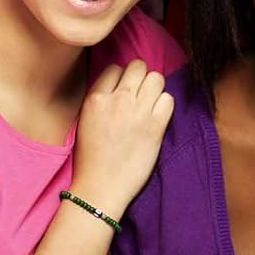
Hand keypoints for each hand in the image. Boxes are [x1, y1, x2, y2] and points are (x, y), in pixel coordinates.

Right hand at [69, 61, 173, 216]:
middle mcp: (118, 100)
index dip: (121, 78)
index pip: (115, 68)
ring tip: (150, 104)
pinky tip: (157, 117)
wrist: (100, 188)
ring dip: (155, 89)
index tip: (123, 90)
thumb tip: (119, 85)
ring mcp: (138, 112)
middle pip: (138, 66)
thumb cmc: (91, 159)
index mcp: (96, 99)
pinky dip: (165, 105)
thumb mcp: (85, 120)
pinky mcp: (156, 126)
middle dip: (140, 77)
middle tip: (140, 94)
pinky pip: (169, 99)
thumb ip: (101, 99)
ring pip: (157, 78)